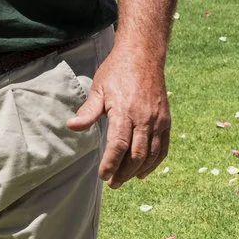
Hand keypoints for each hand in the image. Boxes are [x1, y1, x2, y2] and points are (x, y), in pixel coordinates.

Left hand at [66, 40, 170, 186]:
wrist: (143, 55)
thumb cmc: (117, 71)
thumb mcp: (98, 88)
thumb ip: (88, 111)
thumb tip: (72, 127)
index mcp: (124, 111)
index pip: (118, 145)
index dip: (111, 163)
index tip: (103, 176)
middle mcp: (144, 118)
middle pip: (136, 155)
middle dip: (124, 172)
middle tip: (112, 183)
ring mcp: (158, 120)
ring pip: (151, 154)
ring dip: (138, 171)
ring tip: (125, 179)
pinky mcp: (166, 120)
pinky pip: (163, 147)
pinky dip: (154, 162)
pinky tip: (144, 171)